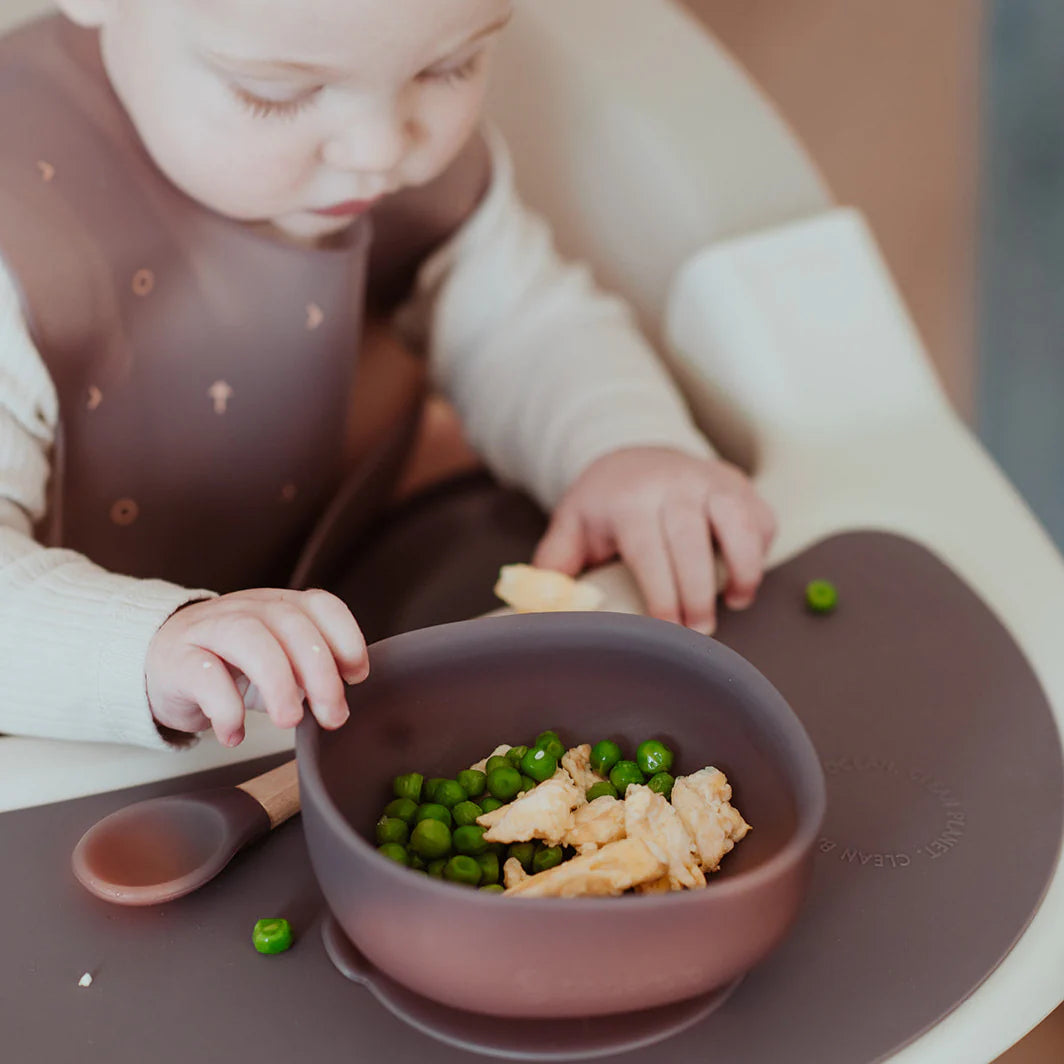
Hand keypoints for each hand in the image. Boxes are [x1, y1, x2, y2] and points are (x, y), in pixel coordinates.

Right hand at [146, 589, 368, 746]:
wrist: (160, 662)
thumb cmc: (229, 663)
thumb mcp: (276, 659)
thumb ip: (309, 672)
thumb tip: (341, 701)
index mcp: (278, 606)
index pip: (320, 605)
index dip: (345, 637)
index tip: (357, 676)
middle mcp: (247, 610)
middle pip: (290, 624)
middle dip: (319, 672)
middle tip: (332, 715)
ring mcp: (210, 629)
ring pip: (249, 639)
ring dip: (278, 683)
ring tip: (288, 721)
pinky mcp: (177, 659)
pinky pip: (203, 676)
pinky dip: (225, 708)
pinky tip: (234, 734)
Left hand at [532, 447, 775, 633]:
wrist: (634, 454)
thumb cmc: (604, 503)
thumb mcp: (571, 526)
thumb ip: (554, 566)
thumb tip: (538, 610)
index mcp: (631, 499)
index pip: (650, 551)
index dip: (663, 595)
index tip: (668, 631)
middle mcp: (675, 483)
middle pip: (694, 542)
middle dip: (699, 593)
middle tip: (699, 631)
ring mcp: (711, 479)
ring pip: (741, 523)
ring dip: (745, 569)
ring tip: (735, 601)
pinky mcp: (739, 483)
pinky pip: (761, 517)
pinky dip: (760, 549)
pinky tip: (743, 574)